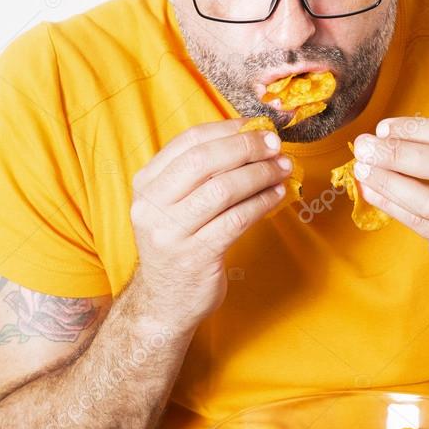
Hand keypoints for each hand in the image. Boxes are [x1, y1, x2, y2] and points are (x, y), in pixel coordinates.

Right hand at [130, 118, 291, 325]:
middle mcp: (152, 206)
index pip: (188, 141)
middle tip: (275, 145)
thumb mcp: (172, 205)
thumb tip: (250, 138)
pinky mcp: (196, 256)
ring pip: (224, 189)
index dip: (227, 128)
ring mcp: (171, 232)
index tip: (257, 126)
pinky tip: (277, 195)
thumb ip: (199, 174)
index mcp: (145, 184)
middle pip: (204, 160)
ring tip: (283, 169)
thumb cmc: (179, 244)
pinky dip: (262, 202)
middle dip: (246, 147)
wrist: (165, 302)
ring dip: (260, 174)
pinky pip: (237, 219)